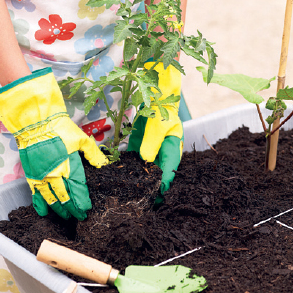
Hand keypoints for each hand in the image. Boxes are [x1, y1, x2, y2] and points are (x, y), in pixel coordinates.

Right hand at [0, 68, 107, 219]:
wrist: (36, 122)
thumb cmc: (60, 129)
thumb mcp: (82, 139)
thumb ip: (93, 154)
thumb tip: (103, 165)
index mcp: (70, 166)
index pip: (78, 190)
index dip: (82, 202)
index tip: (86, 210)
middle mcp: (56, 175)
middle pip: (66, 198)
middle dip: (73, 209)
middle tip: (79, 217)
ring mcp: (42, 176)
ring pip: (52, 198)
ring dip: (59, 209)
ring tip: (65, 217)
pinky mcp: (32, 174)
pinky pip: (36, 194)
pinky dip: (39, 204)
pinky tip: (43, 212)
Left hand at [128, 62, 182, 200]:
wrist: (156, 90)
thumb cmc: (162, 106)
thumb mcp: (157, 124)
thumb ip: (151, 143)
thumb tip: (145, 161)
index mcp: (172, 149)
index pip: (168, 173)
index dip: (161, 187)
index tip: (153, 198)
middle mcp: (162, 152)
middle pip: (157, 174)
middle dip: (149, 187)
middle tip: (138, 201)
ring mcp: (151, 148)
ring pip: (145, 169)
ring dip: (138, 179)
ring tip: (129, 194)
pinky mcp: (140, 143)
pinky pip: (135, 158)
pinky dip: (129, 167)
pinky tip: (120, 175)